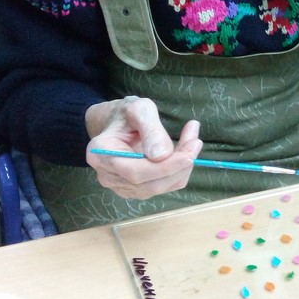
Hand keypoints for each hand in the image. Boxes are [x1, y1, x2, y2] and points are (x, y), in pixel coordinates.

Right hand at [84, 96, 203, 198]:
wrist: (119, 122)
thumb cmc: (127, 114)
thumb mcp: (139, 109)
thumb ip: (150, 130)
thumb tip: (162, 156)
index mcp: (101, 154)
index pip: (135, 172)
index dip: (164, 168)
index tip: (189, 155)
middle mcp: (108, 176)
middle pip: (149, 184)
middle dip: (178, 167)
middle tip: (196, 143)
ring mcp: (122, 186)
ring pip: (160, 186)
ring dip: (182, 167)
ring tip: (194, 141)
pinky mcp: (137, 189)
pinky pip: (164, 186)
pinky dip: (180, 171)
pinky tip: (187, 150)